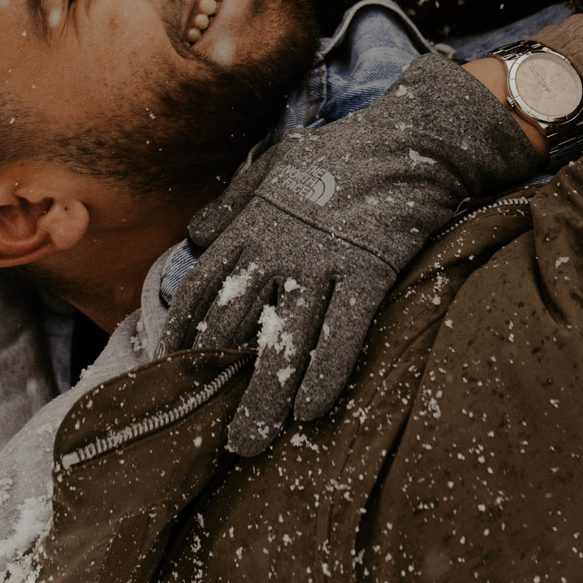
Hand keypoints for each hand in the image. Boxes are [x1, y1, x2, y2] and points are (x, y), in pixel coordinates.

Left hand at [159, 153, 396, 457]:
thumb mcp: (274, 165)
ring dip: (266, 395)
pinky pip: (343, 330)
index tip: (173, 369)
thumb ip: (234, 202)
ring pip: (285, 339)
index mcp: (253, 225)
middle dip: (216, 377)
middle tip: (202, 425)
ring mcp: (324, 261)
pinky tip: (310, 411)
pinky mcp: (368, 271)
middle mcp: (280, 248)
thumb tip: (196, 234)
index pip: (202, 287)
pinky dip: (326, 371)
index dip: (184, 332)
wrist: (409, 141)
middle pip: (236, 324)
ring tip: (250, 441)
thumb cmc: (340, 153)